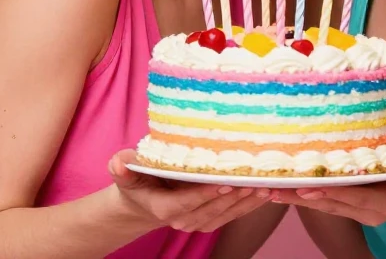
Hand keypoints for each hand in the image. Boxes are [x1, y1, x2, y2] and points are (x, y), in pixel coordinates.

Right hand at [108, 150, 269, 232]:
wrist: (144, 201)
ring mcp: (198, 222)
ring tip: (266, 186)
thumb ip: (123, 168)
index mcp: (164, 207)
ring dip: (248, 202)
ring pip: (226, 214)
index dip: (206, 194)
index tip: (225, 182)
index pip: (187, 202)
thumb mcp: (126, 172)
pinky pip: (232, 215)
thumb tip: (119, 162)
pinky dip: (250, 205)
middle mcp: (183, 220)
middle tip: (256, 180)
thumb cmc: (138, 181)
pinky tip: (265, 192)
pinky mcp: (210, 220)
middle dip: (235, 196)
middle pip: (212, 208)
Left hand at [272, 156, 385, 226]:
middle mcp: (368, 211)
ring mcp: (358, 210)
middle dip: (302, 197)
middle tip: (274, 189)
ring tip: (269, 189)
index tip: (310, 188)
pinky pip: (325, 201)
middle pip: (332, 203)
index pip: (357, 197)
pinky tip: (284, 189)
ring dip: (296, 198)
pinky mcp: (351, 205)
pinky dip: (304, 195)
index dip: (334, 193)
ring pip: (324, 204)